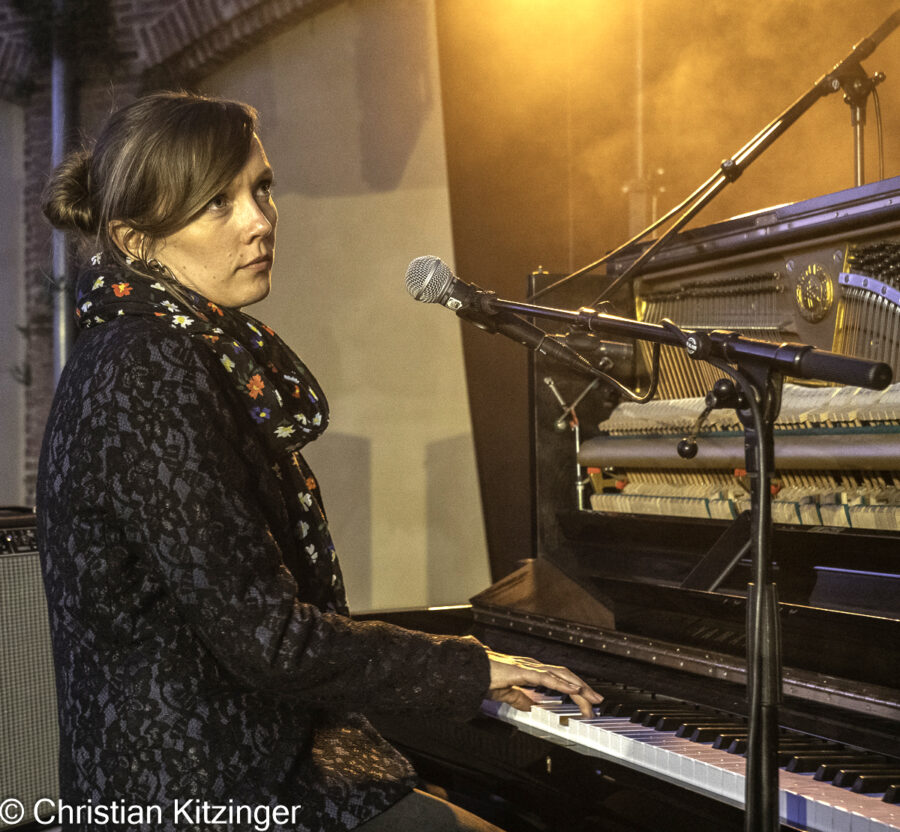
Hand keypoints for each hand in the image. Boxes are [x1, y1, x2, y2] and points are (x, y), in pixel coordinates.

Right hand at [485, 649, 602, 717]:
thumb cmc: (484, 677)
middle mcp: (533, 666)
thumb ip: (519, 699)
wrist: (470, 670)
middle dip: (583, 688)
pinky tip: (573, 689)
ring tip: (591, 698)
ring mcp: (529, 666)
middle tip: (597, 701)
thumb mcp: (506, 692)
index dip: (574, 687)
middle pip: (565, 675)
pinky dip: (562, 683)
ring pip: (561, 675)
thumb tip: (531, 707)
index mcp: (530, 670)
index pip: (558, 678)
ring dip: (579, 687)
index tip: (587, 700)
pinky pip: (546, 677)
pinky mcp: (522, 671)